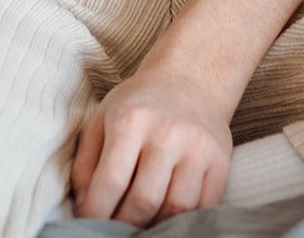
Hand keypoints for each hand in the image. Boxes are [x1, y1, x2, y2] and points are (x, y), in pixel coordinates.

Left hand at [70, 63, 232, 226]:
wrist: (189, 80)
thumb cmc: (138, 104)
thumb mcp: (102, 119)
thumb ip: (86, 162)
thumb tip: (83, 205)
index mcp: (131, 119)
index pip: (112, 180)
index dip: (96, 211)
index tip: (88, 223)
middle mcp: (167, 133)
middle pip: (145, 199)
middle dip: (124, 225)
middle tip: (113, 230)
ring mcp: (198, 149)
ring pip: (177, 209)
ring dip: (155, 226)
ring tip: (139, 226)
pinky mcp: (220, 163)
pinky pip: (204, 207)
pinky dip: (184, 222)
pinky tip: (167, 219)